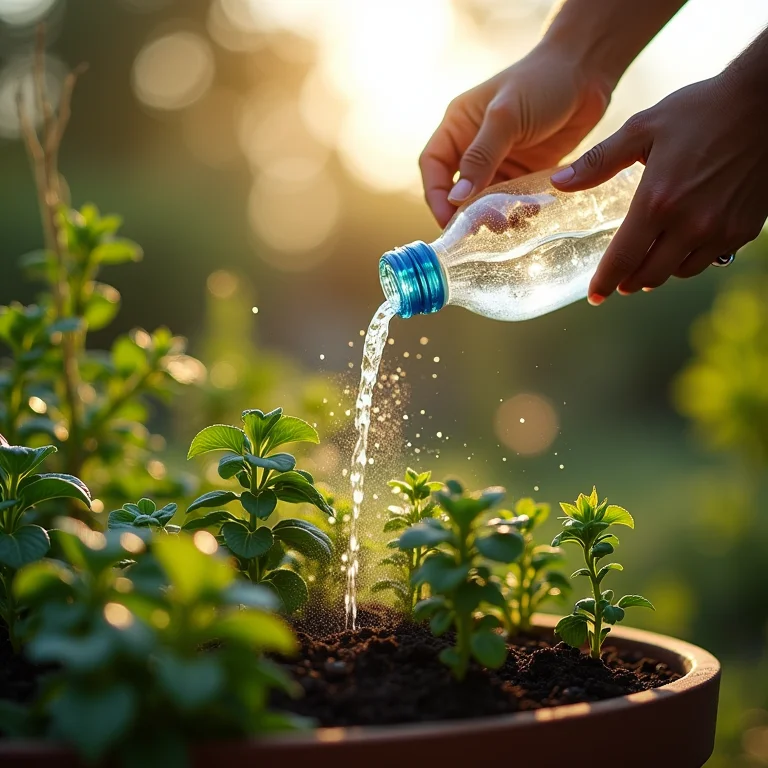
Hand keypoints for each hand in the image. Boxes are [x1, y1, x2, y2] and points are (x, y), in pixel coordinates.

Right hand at [420, 41, 613, 226]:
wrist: (587, 72)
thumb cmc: (541, 83)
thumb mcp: (506, 118)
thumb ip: (481, 157)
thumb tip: (457, 198)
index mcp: (458, 127)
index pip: (434, 167)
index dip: (437, 196)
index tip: (449, 221)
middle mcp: (473, 145)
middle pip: (457, 189)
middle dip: (465, 212)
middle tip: (481, 230)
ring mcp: (499, 160)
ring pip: (484, 199)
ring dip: (491, 216)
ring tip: (506, 227)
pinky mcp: (524, 171)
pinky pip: (512, 199)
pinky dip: (515, 212)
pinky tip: (526, 218)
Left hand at [551, 73, 767, 303]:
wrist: (766, 102)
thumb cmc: (700, 110)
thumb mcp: (641, 129)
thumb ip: (597, 162)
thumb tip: (559, 182)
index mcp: (657, 202)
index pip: (622, 259)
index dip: (604, 282)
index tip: (594, 296)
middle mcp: (689, 224)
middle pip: (649, 275)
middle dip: (628, 281)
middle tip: (619, 279)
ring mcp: (719, 230)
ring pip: (679, 272)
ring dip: (659, 272)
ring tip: (648, 262)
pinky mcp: (743, 230)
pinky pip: (708, 260)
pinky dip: (689, 261)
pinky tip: (681, 247)